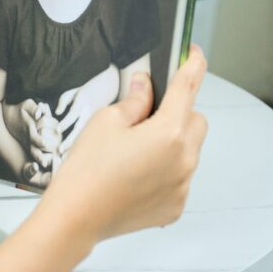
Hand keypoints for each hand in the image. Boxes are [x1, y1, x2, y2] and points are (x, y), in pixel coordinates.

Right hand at [39, 46, 207, 241]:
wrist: (76, 218)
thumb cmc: (86, 170)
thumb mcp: (105, 122)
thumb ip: (134, 100)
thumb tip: (145, 85)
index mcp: (170, 133)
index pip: (188, 87)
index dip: (192, 64)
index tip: (192, 53)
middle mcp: (185, 160)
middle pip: (196, 121)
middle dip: (177, 112)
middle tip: (144, 116)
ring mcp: (183, 186)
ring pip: (189, 151)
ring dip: (171, 143)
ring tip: (133, 152)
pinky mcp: (175, 206)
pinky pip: (180, 178)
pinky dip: (165, 171)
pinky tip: (134, 175)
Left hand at [55, 66, 119, 155]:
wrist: (113, 84)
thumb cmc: (90, 88)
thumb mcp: (75, 91)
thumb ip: (64, 101)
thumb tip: (58, 112)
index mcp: (83, 102)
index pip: (72, 114)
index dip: (65, 122)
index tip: (58, 130)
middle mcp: (90, 111)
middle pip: (79, 128)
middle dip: (69, 140)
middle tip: (59, 150)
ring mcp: (98, 119)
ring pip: (86, 135)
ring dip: (77, 145)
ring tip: (67, 155)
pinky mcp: (105, 124)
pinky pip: (95, 136)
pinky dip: (87, 145)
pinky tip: (81, 155)